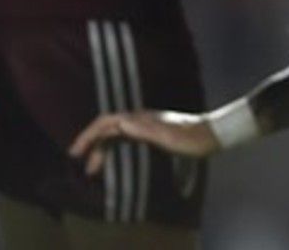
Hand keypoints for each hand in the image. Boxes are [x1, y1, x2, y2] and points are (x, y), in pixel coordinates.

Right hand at [68, 110, 218, 175]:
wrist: (213, 134)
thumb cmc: (192, 138)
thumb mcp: (168, 136)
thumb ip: (144, 129)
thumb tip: (120, 121)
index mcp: (141, 119)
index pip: (106, 122)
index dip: (89, 135)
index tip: (75, 151)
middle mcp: (141, 119)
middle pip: (108, 129)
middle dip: (92, 145)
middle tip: (82, 166)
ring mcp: (147, 126)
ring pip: (116, 136)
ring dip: (102, 150)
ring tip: (93, 169)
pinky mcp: (154, 134)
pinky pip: (126, 140)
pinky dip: (115, 150)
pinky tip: (115, 161)